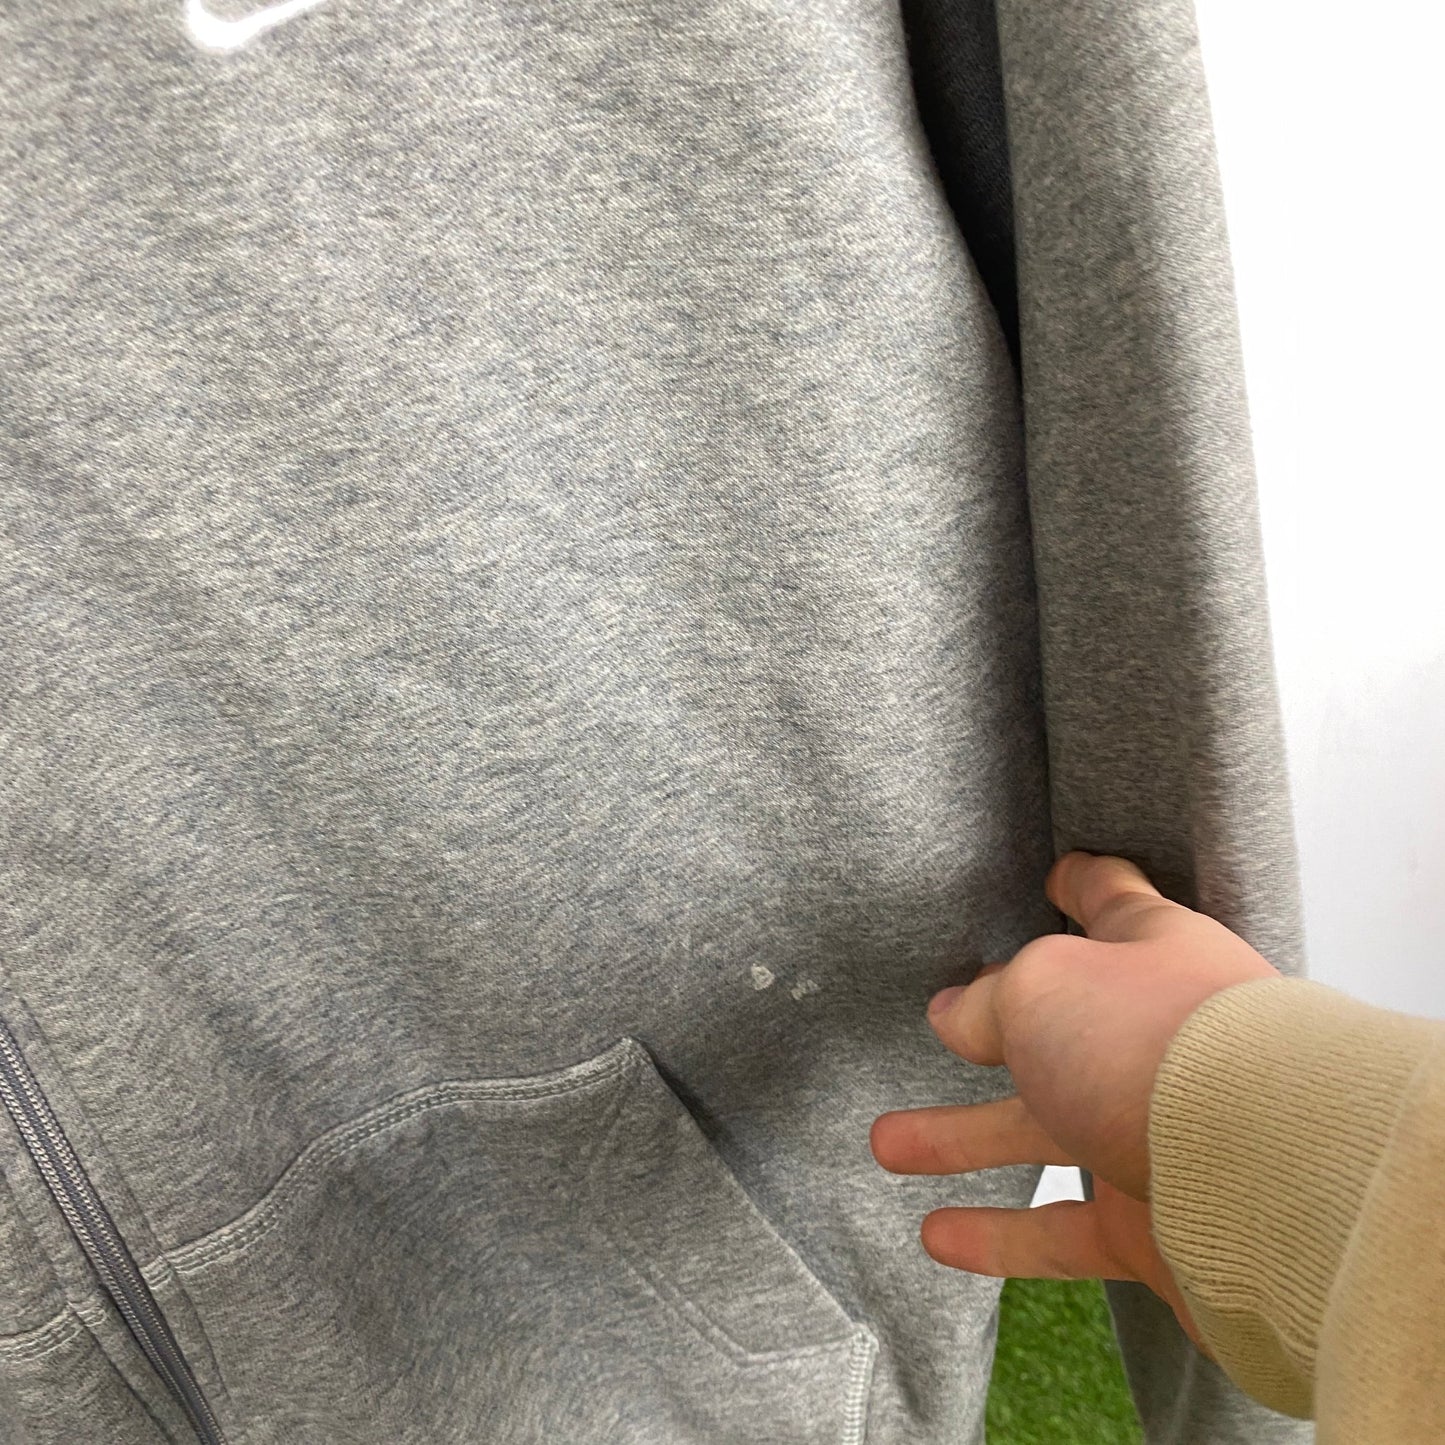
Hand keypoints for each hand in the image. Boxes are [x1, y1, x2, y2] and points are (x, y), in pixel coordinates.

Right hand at [869, 850, 1280, 1352]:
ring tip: (887, 1143)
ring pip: (1041, 1133)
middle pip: (1053, 1030)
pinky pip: (1063, 1228)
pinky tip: (937, 1236)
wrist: (1270, 1180)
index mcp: (1150, 954)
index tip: (1055, 873)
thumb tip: (956, 1015)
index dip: (1077, 883)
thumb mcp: (1042, 987)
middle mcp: (1154, 1039)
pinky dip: (999, 1233)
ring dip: (961, 1138)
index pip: (1109, 900)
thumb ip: (989, 1000)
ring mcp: (1156, 1133)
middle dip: (985, 1030)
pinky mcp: (1157, 1222)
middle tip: (940, 1028)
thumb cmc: (1160, 1045)